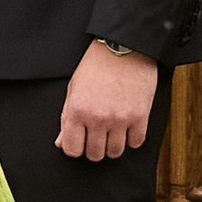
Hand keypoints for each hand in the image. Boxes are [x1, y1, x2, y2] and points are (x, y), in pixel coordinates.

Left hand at [59, 40, 157, 161]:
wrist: (124, 47)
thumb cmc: (96, 65)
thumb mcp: (74, 88)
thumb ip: (66, 118)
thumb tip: (61, 143)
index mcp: (77, 110)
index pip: (72, 149)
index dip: (75, 147)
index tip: (79, 141)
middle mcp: (98, 118)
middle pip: (95, 154)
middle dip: (94, 148)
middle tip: (96, 136)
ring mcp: (120, 119)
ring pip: (115, 152)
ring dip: (112, 145)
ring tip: (112, 132)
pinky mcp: (140, 117)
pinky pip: (136, 143)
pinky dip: (131, 139)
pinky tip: (127, 127)